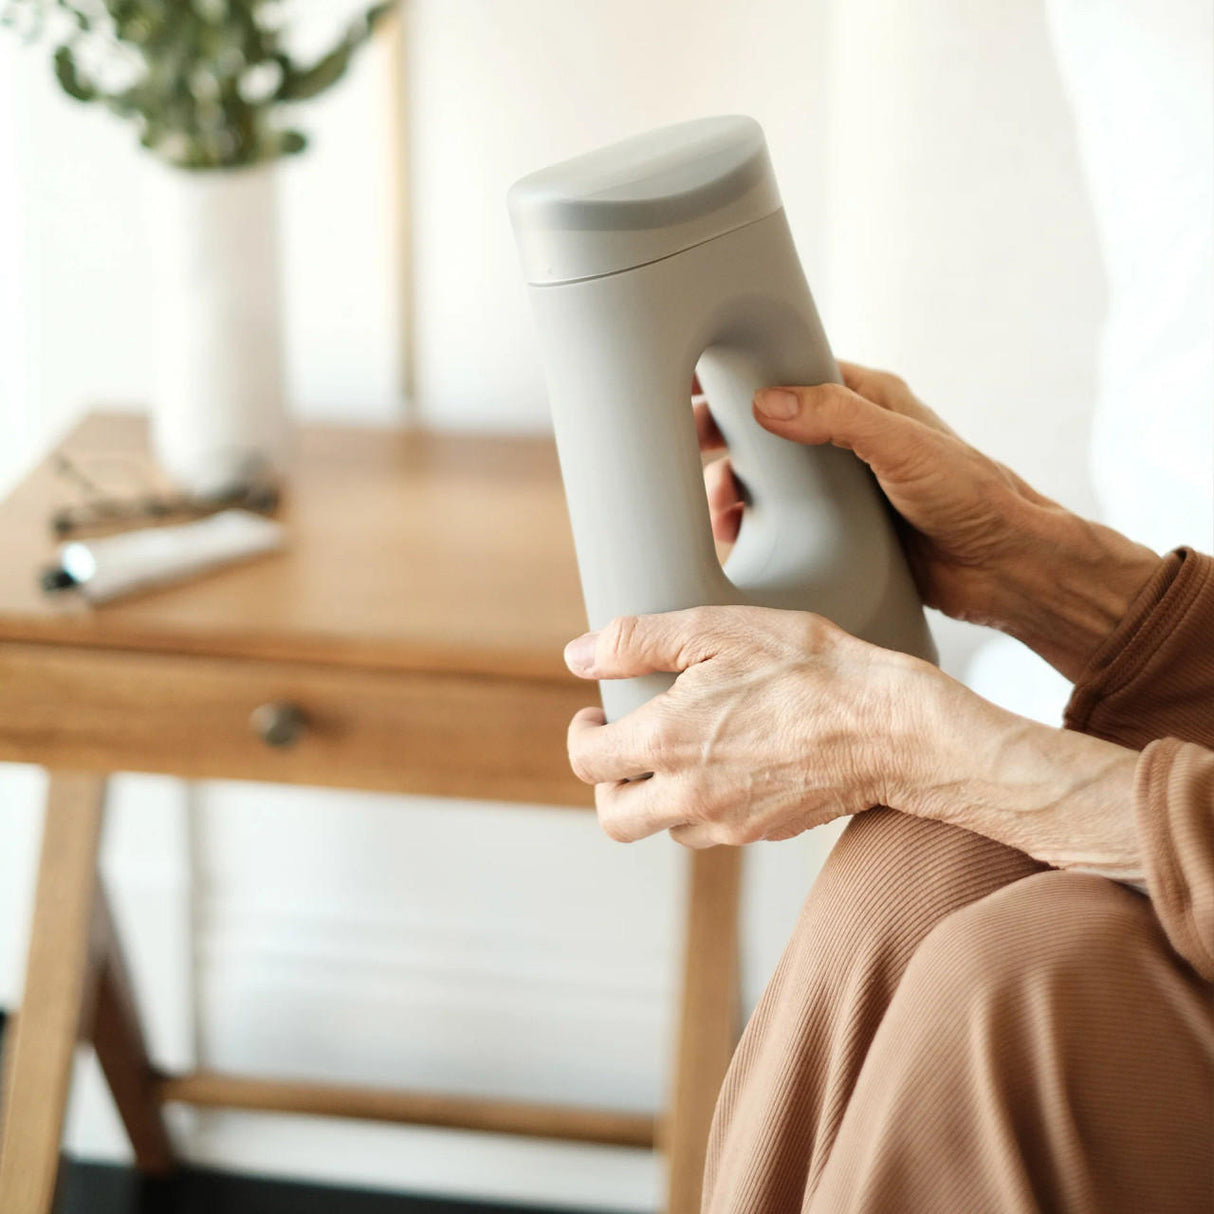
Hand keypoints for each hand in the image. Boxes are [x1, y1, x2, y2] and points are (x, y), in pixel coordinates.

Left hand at [565, 604, 1144, 880]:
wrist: (890, 724)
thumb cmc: (807, 667)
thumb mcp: (716, 630)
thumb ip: (636, 640)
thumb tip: (577, 655)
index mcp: (666, 743)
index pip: (588, 762)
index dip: (581, 735)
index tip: (593, 714)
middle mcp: (689, 796)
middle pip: (614, 819)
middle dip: (606, 785)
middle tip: (623, 746)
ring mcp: (728, 823)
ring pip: (664, 828)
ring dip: (656, 797)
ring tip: (679, 749)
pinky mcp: (763, 833)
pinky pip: (712, 832)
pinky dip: (702, 806)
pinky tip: (727, 762)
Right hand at [696, 362, 1159, 680]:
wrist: (1008, 569)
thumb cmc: (974, 496)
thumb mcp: (903, 448)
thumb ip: (839, 419)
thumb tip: (770, 401)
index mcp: (866, 401)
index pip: (789, 374)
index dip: (741, 379)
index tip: (697, 390)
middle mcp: (849, 439)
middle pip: (767, 427)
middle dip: (725, 439)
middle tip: (684, 452)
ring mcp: (842, 486)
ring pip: (770, 478)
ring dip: (736, 489)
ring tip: (716, 510)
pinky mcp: (841, 529)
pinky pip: (784, 520)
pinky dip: (756, 527)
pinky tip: (739, 539)